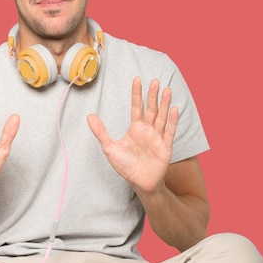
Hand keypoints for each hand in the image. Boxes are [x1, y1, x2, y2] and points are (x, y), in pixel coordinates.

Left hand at [87, 77, 177, 193]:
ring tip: (166, 90)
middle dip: (152, 95)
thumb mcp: (110, 148)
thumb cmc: (126, 166)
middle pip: (151, 109)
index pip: (137, 107)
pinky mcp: (165, 147)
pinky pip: (169, 132)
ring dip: (164, 104)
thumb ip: (101, 132)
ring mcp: (157, 137)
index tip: (137, 79)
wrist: (139, 183)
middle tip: (155, 80)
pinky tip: (173, 109)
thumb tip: (89, 116)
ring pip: (162, 117)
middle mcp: (148, 130)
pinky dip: (172, 121)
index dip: (136, 94)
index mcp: (135, 128)